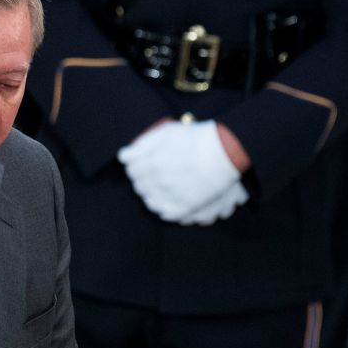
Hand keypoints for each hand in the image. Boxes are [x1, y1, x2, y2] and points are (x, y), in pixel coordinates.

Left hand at [118, 120, 247, 225]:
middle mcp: (159, 182)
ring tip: (156, 188)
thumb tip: (122, 157)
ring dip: (150, 195)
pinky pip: (167, 214)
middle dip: (141, 180)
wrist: (225, 151)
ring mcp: (172, 196)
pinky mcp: (186, 207)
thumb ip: (142, 145)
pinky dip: (162, 209)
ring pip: (151, 202)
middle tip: (148, 174)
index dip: (134, 167)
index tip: (138, 164)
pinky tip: (163, 203)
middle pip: (140, 186)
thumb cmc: (196, 138)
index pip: (132, 170)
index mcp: (152, 163)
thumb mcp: (167, 133)